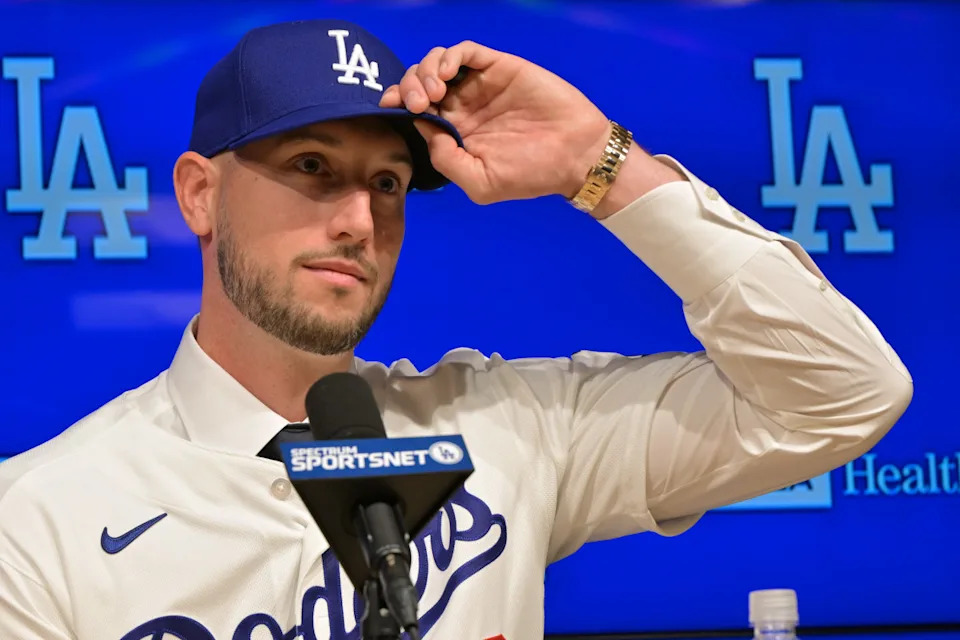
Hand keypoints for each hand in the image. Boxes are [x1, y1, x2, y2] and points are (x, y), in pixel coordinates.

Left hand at [380, 41, 611, 204]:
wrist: (575, 156)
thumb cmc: (530, 175)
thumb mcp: (479, 182)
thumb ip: (445, 158)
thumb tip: (421, 128)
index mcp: (454, 133)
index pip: (415, 111)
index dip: (397, 104)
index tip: (388, 108)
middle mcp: (462, 106)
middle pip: (418, 82)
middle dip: (408, 87)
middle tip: (418, 103)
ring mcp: (479, 85)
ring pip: (436, 63)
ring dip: (424, 72)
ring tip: (433, 94)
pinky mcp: (498, 67)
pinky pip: (465, 52)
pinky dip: (448, 57)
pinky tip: (445, 76)